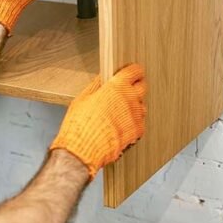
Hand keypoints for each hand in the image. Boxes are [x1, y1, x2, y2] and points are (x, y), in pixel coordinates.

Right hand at [49, 64, 146, 178]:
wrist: (83, 150)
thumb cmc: (80, 125)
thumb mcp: (82, 99)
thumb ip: (96, 87)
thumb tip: (101, 80)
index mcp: (117, 86)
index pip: (135, 71)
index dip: (133, 71)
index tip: (131, 73)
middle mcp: (130, 99)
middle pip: (142, 87)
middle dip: (135, 87)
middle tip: (126, 92)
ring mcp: (136, 116)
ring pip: (141, 106)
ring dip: (133, 106)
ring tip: (119, 113)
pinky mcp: (137, 131)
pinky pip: (139, 123)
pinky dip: (132, 123)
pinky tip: (120, 126)